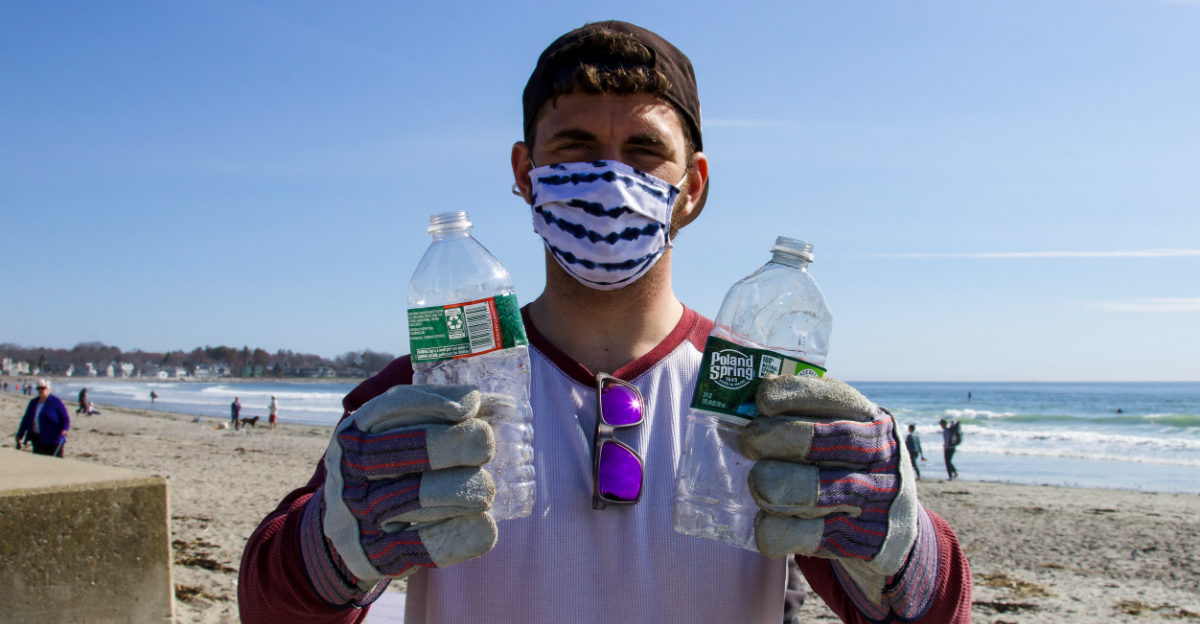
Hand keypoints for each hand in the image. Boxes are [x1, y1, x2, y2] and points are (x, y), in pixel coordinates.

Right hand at [300, 385, 497, 605]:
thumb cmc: (386, 473)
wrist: (347, 536)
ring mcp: (358, 514)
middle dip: (450, 443)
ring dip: (458, 490)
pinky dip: (457, 535)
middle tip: (485, 445)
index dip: (431, 403)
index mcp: (355, 434)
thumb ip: (437, 420)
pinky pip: (418, 545)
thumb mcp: (393, 440)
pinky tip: (485, 526)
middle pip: (400, 451)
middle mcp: (350, 471)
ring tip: (487, 490)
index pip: (389, 408)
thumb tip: (500, 405)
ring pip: (412, 497)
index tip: (470, 405)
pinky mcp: (374, 554)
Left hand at [743, 375, 928, 607]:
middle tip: (749, 441)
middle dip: (777, 437)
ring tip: (756, 483)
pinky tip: (763, 522)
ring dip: (775, 486)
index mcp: (872, 420)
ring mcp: (874, 501)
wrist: (894, 527)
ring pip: (818, 491)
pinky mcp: (862, 541)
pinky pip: (810, 536)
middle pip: (825, 440)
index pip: (837, 397)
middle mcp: (879, 456)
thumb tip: (738, 400)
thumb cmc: (849, 466)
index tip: (763, 399)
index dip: (796, 394)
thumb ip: (807, 417)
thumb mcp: (846, 434)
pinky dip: (778, 530)